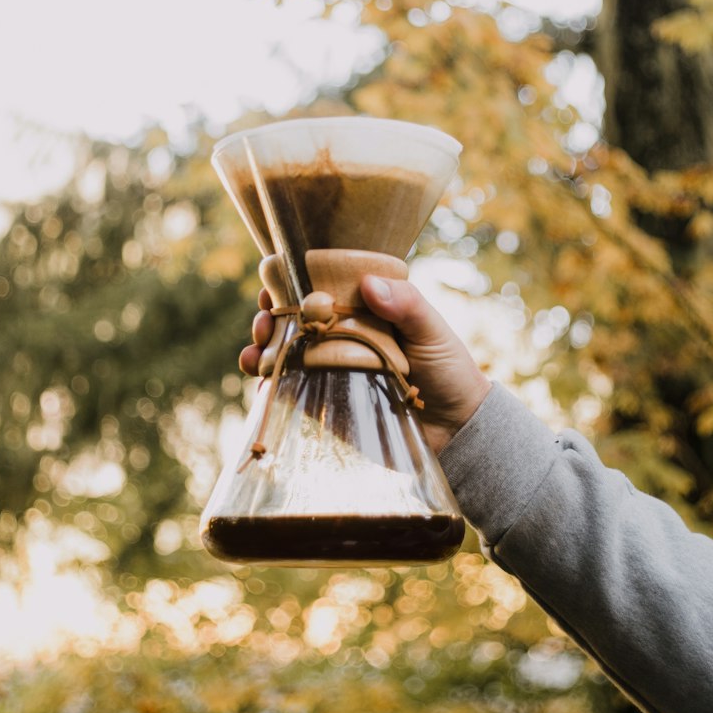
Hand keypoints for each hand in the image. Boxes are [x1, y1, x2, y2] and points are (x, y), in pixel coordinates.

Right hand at [239, 276, 491, 455]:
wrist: (456, 429)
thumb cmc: (449, 371)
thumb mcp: (432, 332)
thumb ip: (407, 306)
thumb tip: (369, 284)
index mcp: (360, 311)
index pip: (316, 288)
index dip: (287, 282)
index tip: (273, 285)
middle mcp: (339, 337)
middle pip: (289, 319)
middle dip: (266, 317)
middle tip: (263, 322)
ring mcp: (329, 370)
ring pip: (281, 353)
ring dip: (259, 348)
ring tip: (255, 353)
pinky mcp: (325, 404)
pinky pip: (288, 392)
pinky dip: (268, 384)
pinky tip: (262, 381)